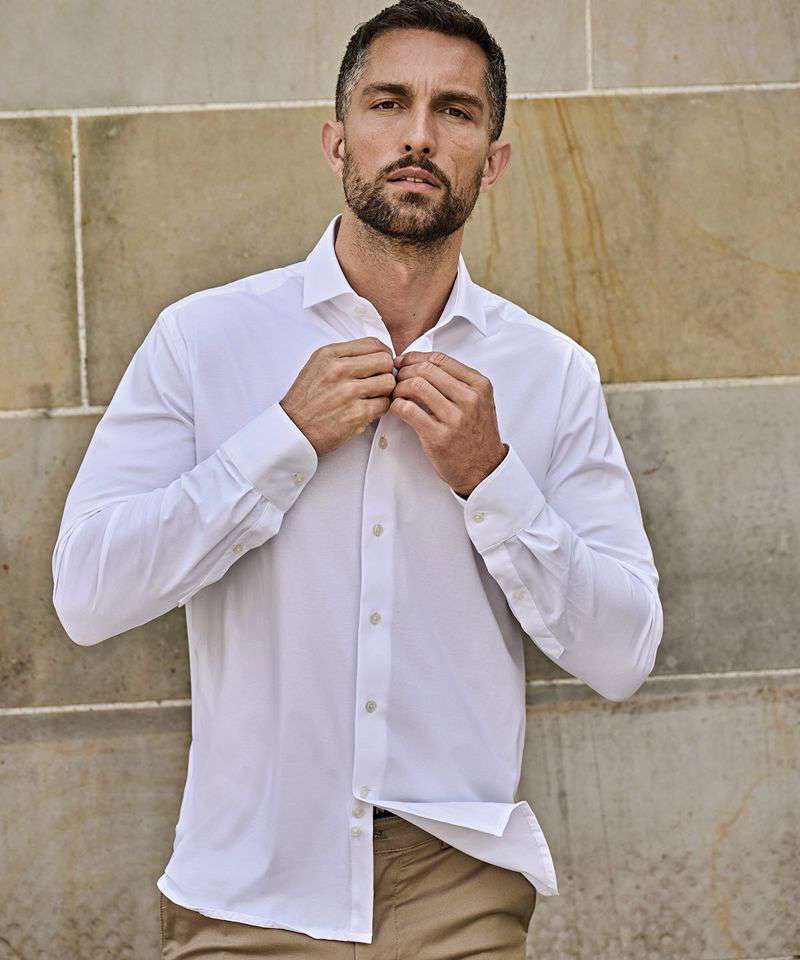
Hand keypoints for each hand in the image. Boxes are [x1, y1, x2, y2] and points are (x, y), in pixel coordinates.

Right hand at [280, 338, 395, 455]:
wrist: (293, 429)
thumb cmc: (306, 400)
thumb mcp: (317, 367)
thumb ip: (344, 357)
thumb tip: (376, 355)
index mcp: (330, 355)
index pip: (372, 343)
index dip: (383, 354)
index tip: (381, 364)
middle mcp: (338, 369)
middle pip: (385, 360)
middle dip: (386, 371)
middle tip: (379, 381)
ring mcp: (348, 392)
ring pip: (388, 382)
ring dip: (385, 391)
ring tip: (373, 397)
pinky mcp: (356, 413)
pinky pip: (384, 405)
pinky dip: (380, 409)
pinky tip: (368, 410)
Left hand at [389, 351, 507, 496]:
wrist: (484, 469)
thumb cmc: (476, 434)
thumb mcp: (479, 401)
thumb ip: (457, 382)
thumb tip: (421, 364)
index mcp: (479, 385)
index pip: (440, 359)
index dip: (415, 357)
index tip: (404, 362)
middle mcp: (470, 399)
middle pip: (425, 369)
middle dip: (404, 371)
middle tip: (396, 379)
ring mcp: (455, 418)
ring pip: (416, 386)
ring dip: (399, 388)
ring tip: (396, 395)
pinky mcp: (439, 436)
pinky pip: (408, 410)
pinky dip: (397, 406)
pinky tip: (397, 409)